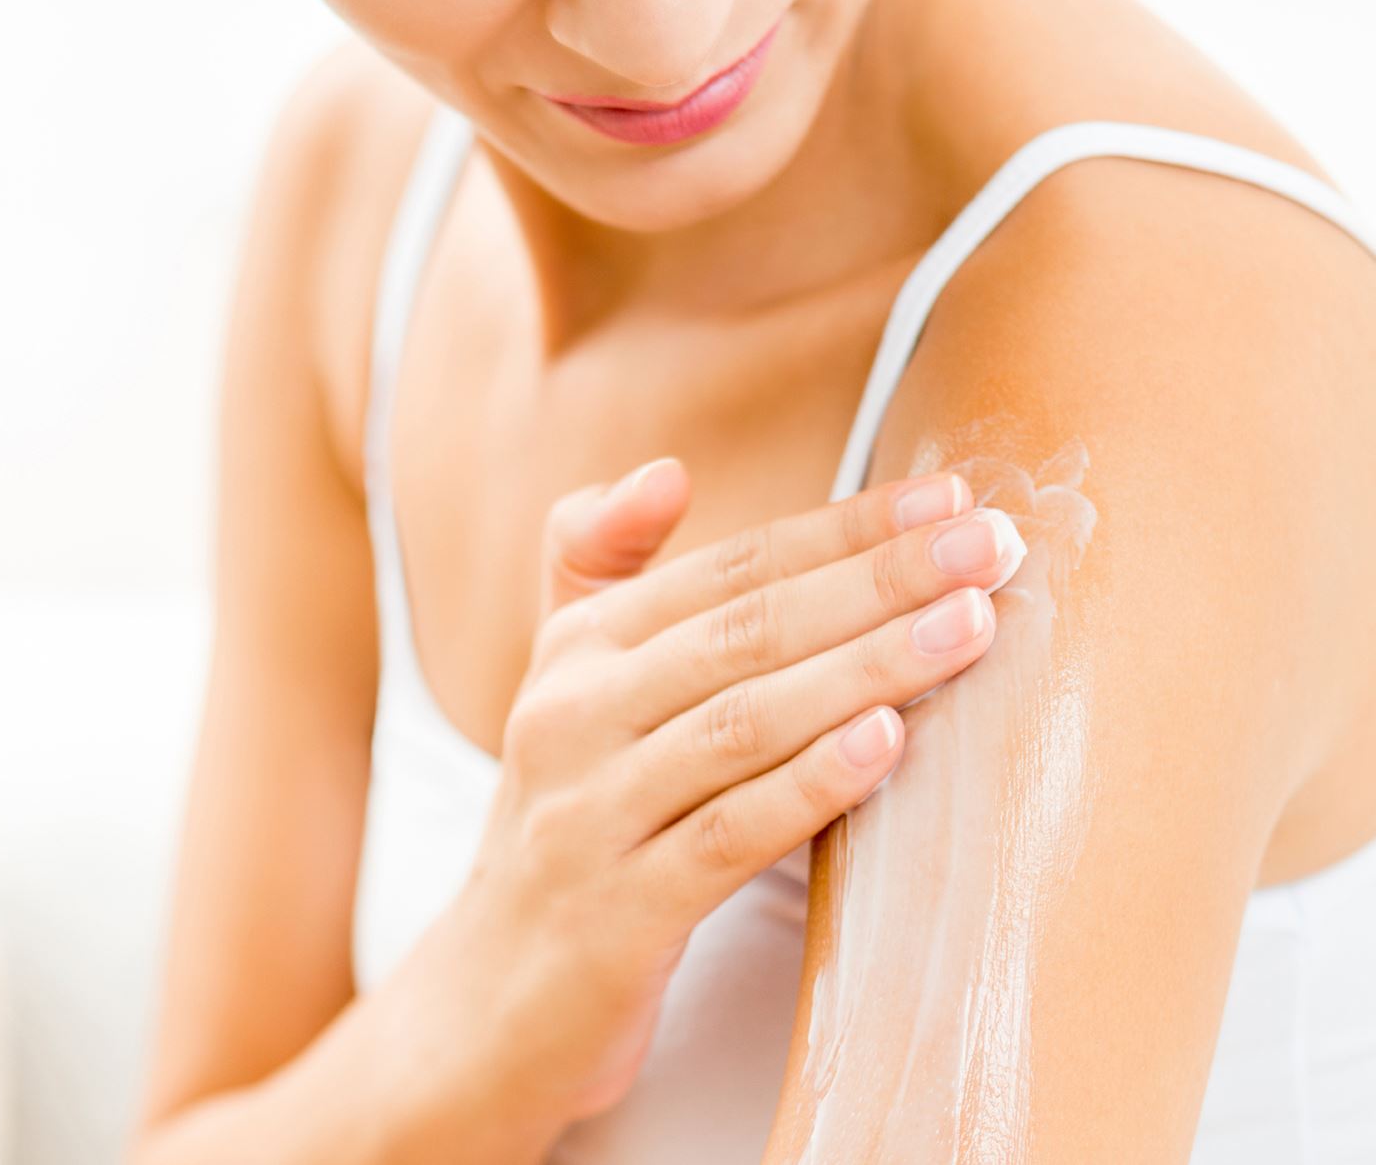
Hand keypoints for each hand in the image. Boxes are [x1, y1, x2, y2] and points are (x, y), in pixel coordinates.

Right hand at [379, 457, 1027, 1143]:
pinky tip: (888, 744)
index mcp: (576, 652)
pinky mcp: (615, 915)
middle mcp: (572, 717)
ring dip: (867, 667)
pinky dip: (809, 786)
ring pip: (744, 722)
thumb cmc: (562, 825)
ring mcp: (588, 816)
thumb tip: (667, 470)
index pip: (730, 568)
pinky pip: (725, 836)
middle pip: (746, 630)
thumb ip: (600, 569)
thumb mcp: (561, 687)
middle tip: (992, 545)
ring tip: (971, 627)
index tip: (951, 500)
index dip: (843, 528)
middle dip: (877, 580)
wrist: (483, 1003)